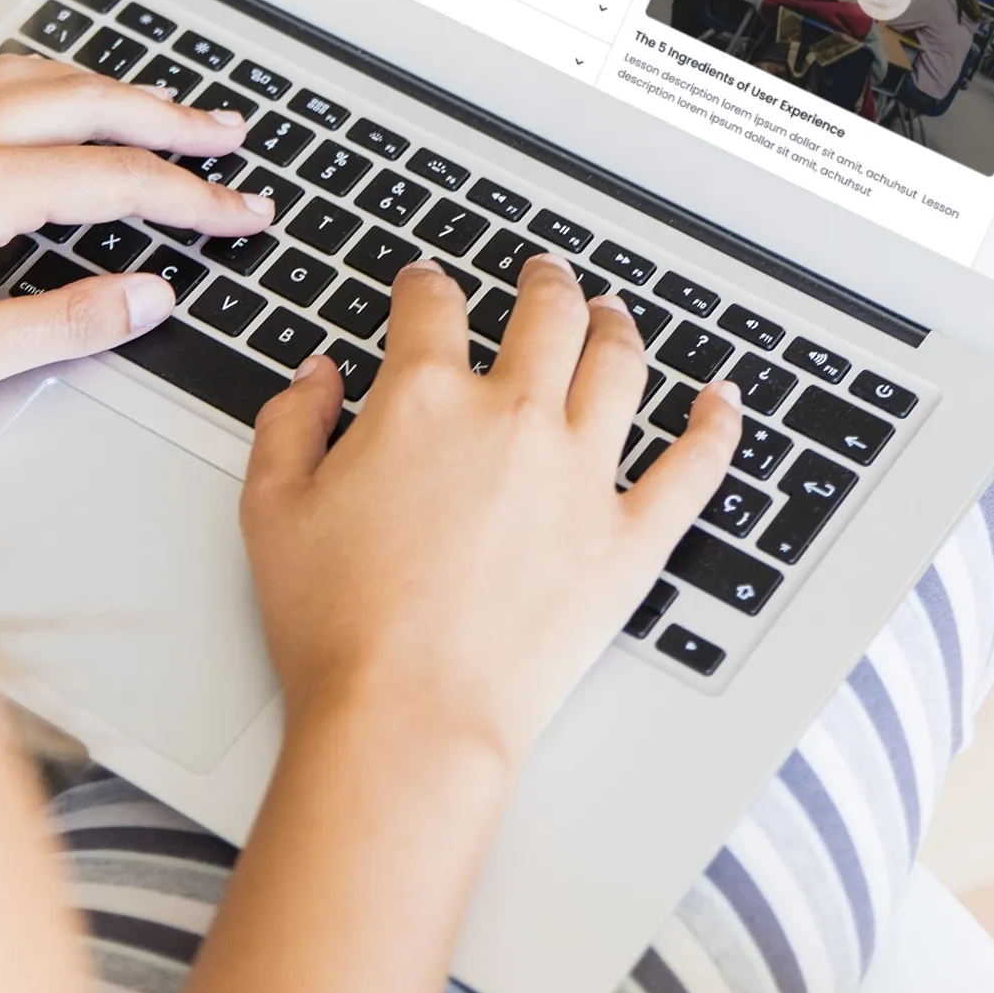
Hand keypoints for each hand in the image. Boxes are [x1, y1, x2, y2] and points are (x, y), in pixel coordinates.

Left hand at [0, 56, 274, 428]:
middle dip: (175, 118)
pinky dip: (47, 73)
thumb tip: (149, 297)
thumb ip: (58, 325)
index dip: (197, 198)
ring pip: (41, 71)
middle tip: (231, 134)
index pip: (122, 180)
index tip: (245, 210)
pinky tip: (47, 89)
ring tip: (162, 105)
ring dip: (115, 86)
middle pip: (95, 101)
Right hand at [238, 255, 745, 773]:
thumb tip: (317, 377)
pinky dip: (715, 425)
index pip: (431, 307)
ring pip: (619, 365)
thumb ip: (290, 423)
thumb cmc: (336, 627)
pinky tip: (722, 399)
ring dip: (616, 325)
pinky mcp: (627, 539)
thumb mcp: (271, 508)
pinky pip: (692, 466)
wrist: (406, 719)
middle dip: (543, 281)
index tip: (425, 287)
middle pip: (546, 314)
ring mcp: (580, 474)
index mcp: (424, 399)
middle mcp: (513, 418)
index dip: (425, 285)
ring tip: (612, 313)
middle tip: (543, 273)